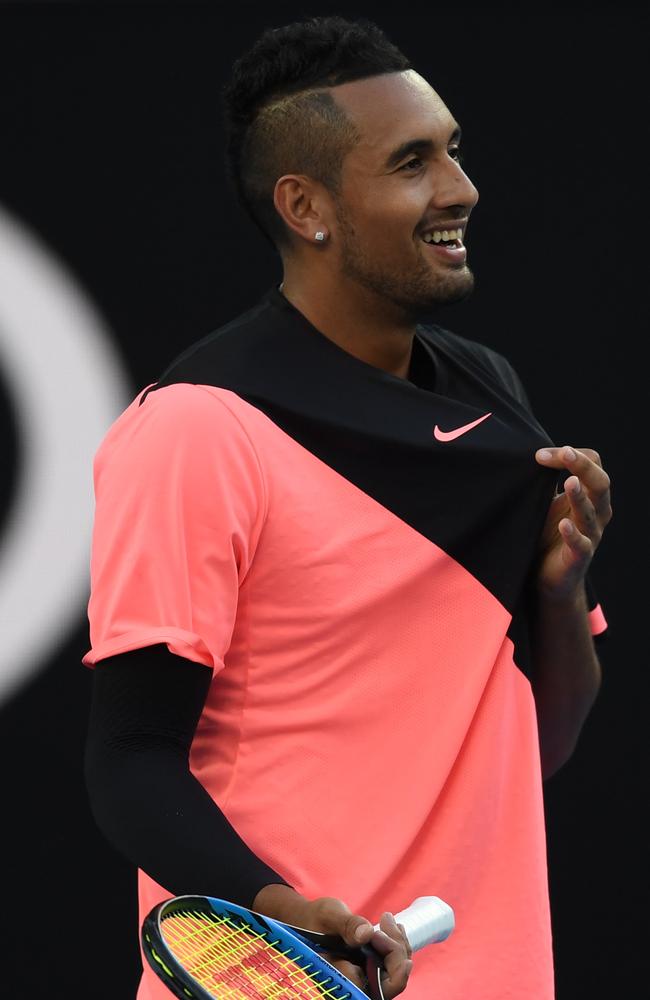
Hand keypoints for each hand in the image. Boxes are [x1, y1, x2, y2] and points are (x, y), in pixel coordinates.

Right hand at [252, 885, 412, 998]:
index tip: (380, 934)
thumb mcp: (328, 915)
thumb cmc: (313, 919)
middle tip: (388, 922)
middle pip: (389, 983)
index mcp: (339, 976)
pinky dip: (395, 946)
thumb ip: (346, 925)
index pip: (373, 985)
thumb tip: (366, 934)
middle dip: (397, 953)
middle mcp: (354, 983)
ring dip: (398, 947)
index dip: (386, 963)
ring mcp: (363, 977)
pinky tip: (391, 926)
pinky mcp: (368, 969)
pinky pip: (389, 965)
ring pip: (393, 974)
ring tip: (388, 921)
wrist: (305, 922)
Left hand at [534, 445, 611, 598]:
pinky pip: (581, 544)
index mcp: (591, 494)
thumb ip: (547, 481)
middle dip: (583, 466)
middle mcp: (596, 512)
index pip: (593, 463)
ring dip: (580, 496)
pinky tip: (564, 524)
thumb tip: (532, 452)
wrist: (550, 577)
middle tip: (565, 453)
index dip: (572, 454)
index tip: (539, 454)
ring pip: (592, 512)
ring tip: (569, 481)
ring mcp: (590, 535)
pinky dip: (573, 534)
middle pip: (600, 483)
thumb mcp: (549, 502)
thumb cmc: (550, 534)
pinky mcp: (579, 557)